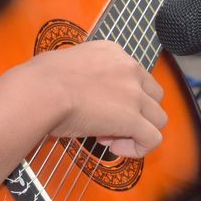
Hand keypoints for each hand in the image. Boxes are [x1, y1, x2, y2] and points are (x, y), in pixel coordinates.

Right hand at [27, 40, 167, 158]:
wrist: (41, 91)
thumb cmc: (41, 80)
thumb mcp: (69, 63)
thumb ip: (84, 73)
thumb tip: (78, 90)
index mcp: (113, 52)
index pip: (136, 77)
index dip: (123, 98)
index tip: (100, 108)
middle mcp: (129, 68)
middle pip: (154, 97)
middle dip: (136, 114)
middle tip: (107, 125)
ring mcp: (134, 93)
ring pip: (158, 119)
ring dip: (137, 132)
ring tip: (109, 138)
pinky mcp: (132, 118)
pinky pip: (152, 139)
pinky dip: (138, 149)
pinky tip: (115, 148)